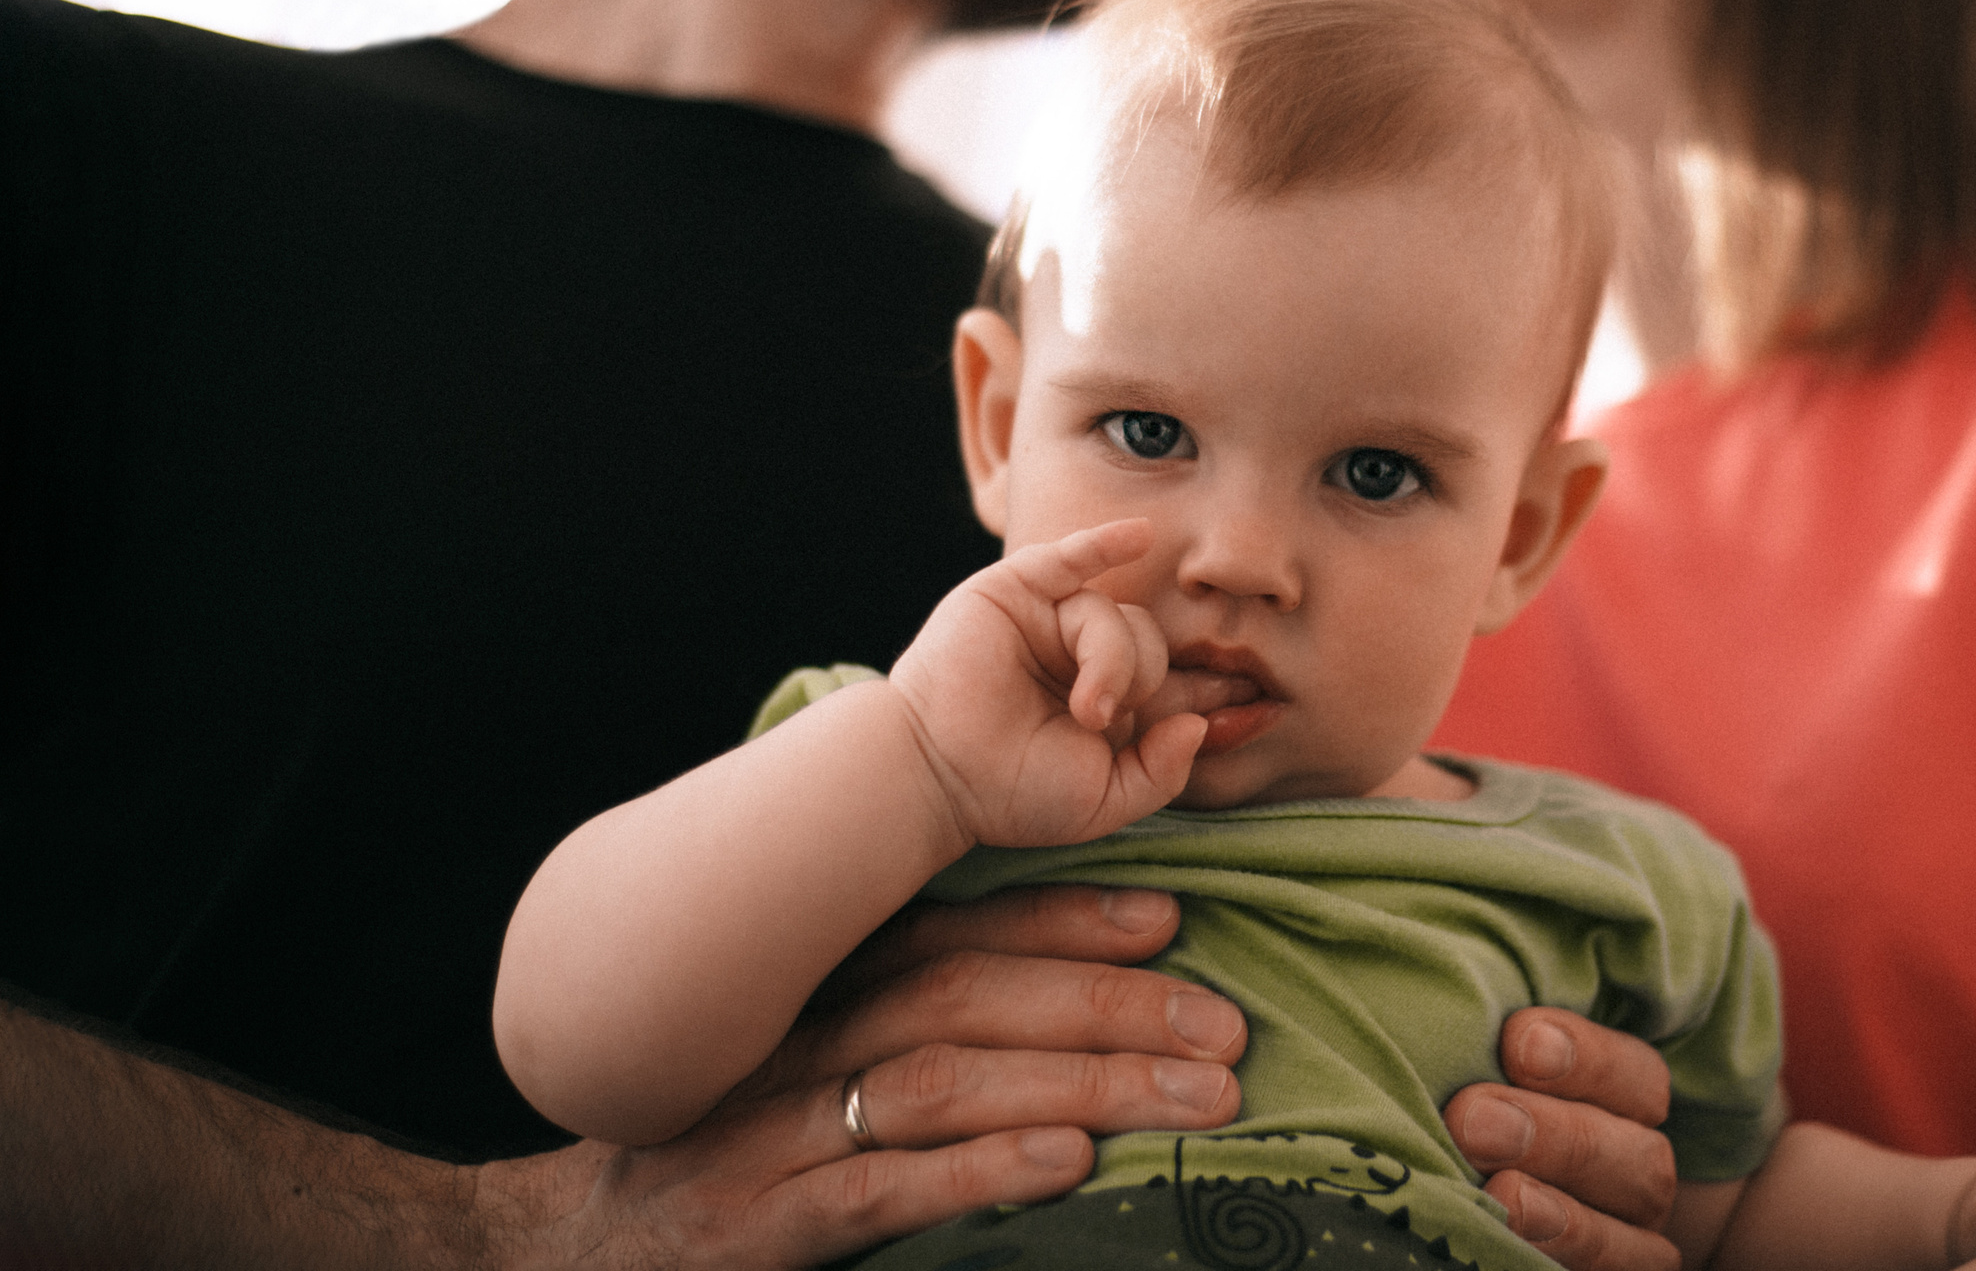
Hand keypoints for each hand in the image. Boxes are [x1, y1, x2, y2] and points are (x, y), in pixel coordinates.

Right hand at [477, 886, 1245, 1269]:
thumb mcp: (810, 1059)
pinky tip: (1069, 1169)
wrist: (575, 1244)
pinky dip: (981, 1172)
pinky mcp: (765, 1223)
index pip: (958, 929)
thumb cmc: (726, 1142)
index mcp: (825, 987)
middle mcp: (806, 1038)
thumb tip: (1069, 989)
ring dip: (1082, 1085)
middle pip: (969, 995)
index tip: (1172, 914)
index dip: (1066, 914)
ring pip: (943, 1082)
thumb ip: (914, 1015)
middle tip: (1225, 1028)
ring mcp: (780, 1129)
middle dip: (1107, 1004)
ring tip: (1193, 1098)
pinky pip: (883, 1190)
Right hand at [889, 519, 1203, 849]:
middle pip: (1158, 649)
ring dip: (1112, 663)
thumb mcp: (1103, 802)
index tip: (1267, 709)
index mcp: (1114, 709)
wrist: (938, 772)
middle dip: (1146, 684)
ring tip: (1082, 708)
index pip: (1183, 690)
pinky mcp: (1021, 592)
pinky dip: (1104, 542)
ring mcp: (1055, 623)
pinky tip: (1138, 535)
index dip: (1222, 698)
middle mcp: (1089, 660)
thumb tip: (1202, 725)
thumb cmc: (1011, 792)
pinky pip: (1074, 558)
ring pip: (1123, 618)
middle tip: (1102, 723)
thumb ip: (1160, 772)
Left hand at [1445, 1008, 1680, 1270]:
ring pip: (1635, 1227)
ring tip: (1496, 1192)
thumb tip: (1421, 975)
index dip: (1586, 1056)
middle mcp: (1633, 1169)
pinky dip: (1568, 1259)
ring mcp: (1627, 1236)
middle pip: (1637, 1153)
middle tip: (1473, 1117)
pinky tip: (1510, 1240)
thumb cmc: (1453, 1113)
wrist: (1437, 1211)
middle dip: (1556, 1133)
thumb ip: (1482, 1044)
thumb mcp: (1474, 1071)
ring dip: (1562, 1210)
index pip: (1635, 1075)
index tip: (1518, 1040)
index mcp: (1616, 1102)